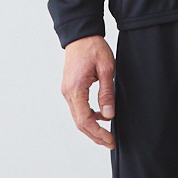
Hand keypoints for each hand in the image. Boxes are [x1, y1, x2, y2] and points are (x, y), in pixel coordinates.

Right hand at [61, 34, 115, 148]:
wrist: (81, 35)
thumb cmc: (93, 48)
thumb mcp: (106, 69)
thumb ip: (107, 93)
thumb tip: (108, 114)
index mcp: (75, 89)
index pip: (85, 119)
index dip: (98, 133)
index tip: (110, 140)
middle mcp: (68, 93)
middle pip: (79, 123)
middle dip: (95, 136)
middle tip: (110, 143)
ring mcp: (67, 91)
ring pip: (78, 117)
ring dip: (91, 128)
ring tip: (106, 135)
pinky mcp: (70, 89)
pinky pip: (78, 108)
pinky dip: (88, 117)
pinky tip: (100, 117)